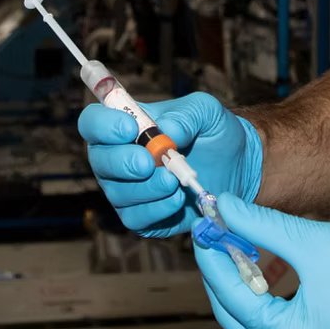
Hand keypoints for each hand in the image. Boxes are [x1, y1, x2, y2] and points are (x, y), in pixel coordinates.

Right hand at [77, 92, 263, 237]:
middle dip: (122, 162)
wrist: (236, 167)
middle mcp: (117, 158)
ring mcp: (126, 189)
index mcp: (124, 125)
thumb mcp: (206, 111)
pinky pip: (136, 218)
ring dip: (147, 188)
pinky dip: (157, 209)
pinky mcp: (141, 217)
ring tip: (174, 180)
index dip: (104, 126)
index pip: (93, 122)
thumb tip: (166, 131)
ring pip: (118, 193)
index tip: (130, 129)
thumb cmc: (213, 132)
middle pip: (99, 160)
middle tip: (148, 163)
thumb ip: (186, 114)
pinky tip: (178, 200)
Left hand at [193, 194, 329, 328]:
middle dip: (224, 272)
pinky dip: (263, 304)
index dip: (213, 257)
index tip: (203, 227)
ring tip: (238, 247)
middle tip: (216, 234)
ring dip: (242, 287)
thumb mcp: (318, 242)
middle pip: (235, 315)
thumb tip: (223, 208)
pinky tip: (262, 273)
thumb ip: (264, 226)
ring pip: (250, 325)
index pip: (232, 296)